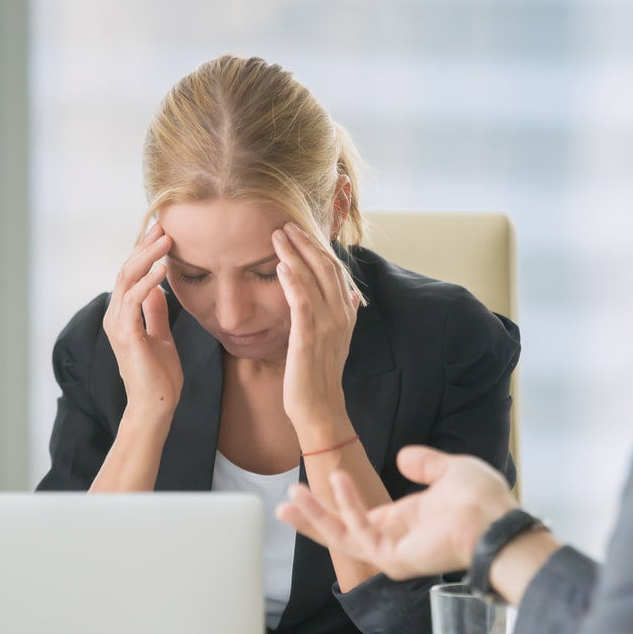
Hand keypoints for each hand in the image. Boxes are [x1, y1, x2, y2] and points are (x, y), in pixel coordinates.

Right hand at [103, 223, 181, 417]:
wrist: (156, 407)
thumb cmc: (159, 377)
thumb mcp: (160, 336)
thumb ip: (155, 313)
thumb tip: (158, 289)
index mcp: (122, 315)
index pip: (130, 274)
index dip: (144, 251)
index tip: (162, 232)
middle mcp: (115, 316)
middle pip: (125, 270)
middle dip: (144, 245)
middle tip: (164, 225)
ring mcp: (118, 324)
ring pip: (126, 279)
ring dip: (147, 256)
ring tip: (166, 238)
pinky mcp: (126, 334)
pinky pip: (134, 300)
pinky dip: (147, 281)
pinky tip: (163, 269)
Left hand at [272, 223, 357, 435]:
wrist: (320, 409)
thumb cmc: (320, 376)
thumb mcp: (336, 342)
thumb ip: (345, 316)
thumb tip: (354, 297)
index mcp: (346, 314)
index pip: (334, 272)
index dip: (318, 249)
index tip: (300, 232)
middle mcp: (340, 315)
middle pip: (325, 268)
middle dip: (305, 243)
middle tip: (286, 225)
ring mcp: (326, 325)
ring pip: (313, 279)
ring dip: (295, 254)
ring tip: (278, 235)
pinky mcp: (308, 337)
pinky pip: (302, 301)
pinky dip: (293, 281)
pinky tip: (282, 266)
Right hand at [277, 446, 516, 578]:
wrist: (499, 520)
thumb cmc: (482, 500)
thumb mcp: (448, 470)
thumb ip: (424, 463)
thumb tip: (404, 457)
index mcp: (403, 523)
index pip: (356, 517)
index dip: (331, 503)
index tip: (308, 487)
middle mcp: (393, 539)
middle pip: (340, 532)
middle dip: (311, 518)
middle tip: (283, 504)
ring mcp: (393, 552)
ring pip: (342, 537)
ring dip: (316, 515)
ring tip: (293, 494)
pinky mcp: (395, 558)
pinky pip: (362, 532)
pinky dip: (348, 506)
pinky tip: (337, 482)